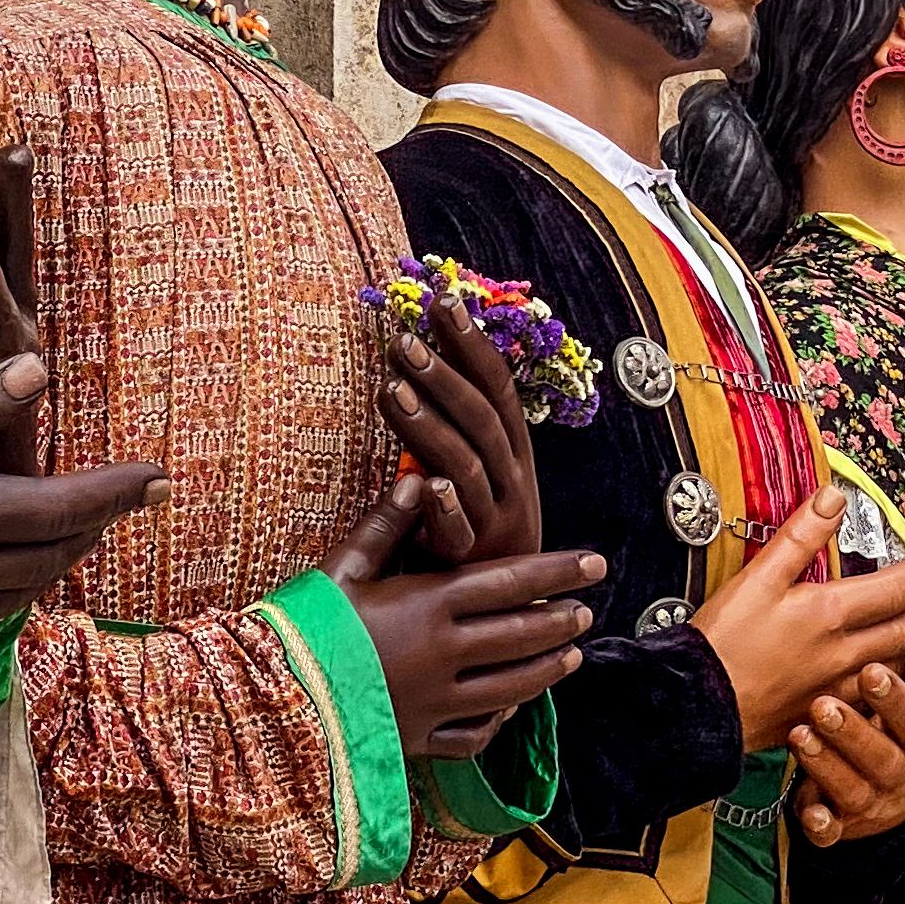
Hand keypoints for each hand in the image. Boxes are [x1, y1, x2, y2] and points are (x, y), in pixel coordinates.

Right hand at [0, 353, 162, 648]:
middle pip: (52, 554)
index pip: (65, 506)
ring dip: (56, 565)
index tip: (162, 478)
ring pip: (19, 594)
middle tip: (129, 506)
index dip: (117, 492)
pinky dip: (4, 601)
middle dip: (97, 528)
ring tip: (75, 543)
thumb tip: (37, 368)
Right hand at [323, 477, 602, 757]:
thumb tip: (419, 481)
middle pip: (520, 635)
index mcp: (427, 604)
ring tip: (571, 657)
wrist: (272, 700)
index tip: (594, 564)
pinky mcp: (419, 740)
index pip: (509, 581)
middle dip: (560, 621)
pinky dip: (501, 720)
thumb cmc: (300, 625)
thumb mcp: (341, 567)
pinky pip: (475, 734)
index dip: (556, 571)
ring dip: (547, 670)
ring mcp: (436, 701)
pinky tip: (514, 708)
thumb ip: (384, 525)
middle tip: (588, 611)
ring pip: (511, 687)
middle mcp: (444, 654)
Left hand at [374, 274, 547, 566]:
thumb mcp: (478, 465)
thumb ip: (454, 418)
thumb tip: (419, 349)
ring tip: (391, 391)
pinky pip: (460, 530)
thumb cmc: (481, 519)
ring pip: (466, 465)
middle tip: (402, 342)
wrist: (513, 603)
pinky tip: (424, 485)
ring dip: (429, 427)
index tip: (444, 300)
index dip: (472, 343)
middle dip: (442, 376)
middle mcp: (512, 477)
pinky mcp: (472, 558)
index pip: (497, 386)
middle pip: (481, 419)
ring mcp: (496, 517)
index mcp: (514, 450)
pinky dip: (445, 507)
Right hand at [693, 498, 904, 752]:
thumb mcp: (757, 577)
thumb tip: (834, 497)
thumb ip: (799, 536)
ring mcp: (837, 686)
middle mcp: (844, 653)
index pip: (898, 587)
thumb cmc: (722, 642)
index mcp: (829, 614)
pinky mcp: (824, 711)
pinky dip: (889, 671)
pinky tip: (883, 667)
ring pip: (895, 660)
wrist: (700, 706)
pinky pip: (873, 690)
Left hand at [791, 617, 904, 846]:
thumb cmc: (898, 729)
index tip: (871, 671)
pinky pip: (832, 830)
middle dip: (855, 730)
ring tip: (800, 735)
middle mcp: (902, 769)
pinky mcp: (844, 824)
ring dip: (827, 764)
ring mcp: (873, 801)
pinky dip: (821, 823)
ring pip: (853, 787)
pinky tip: (807, 811)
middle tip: (823, 705)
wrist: (890, 796)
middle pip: (883, 754)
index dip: (896, 696)